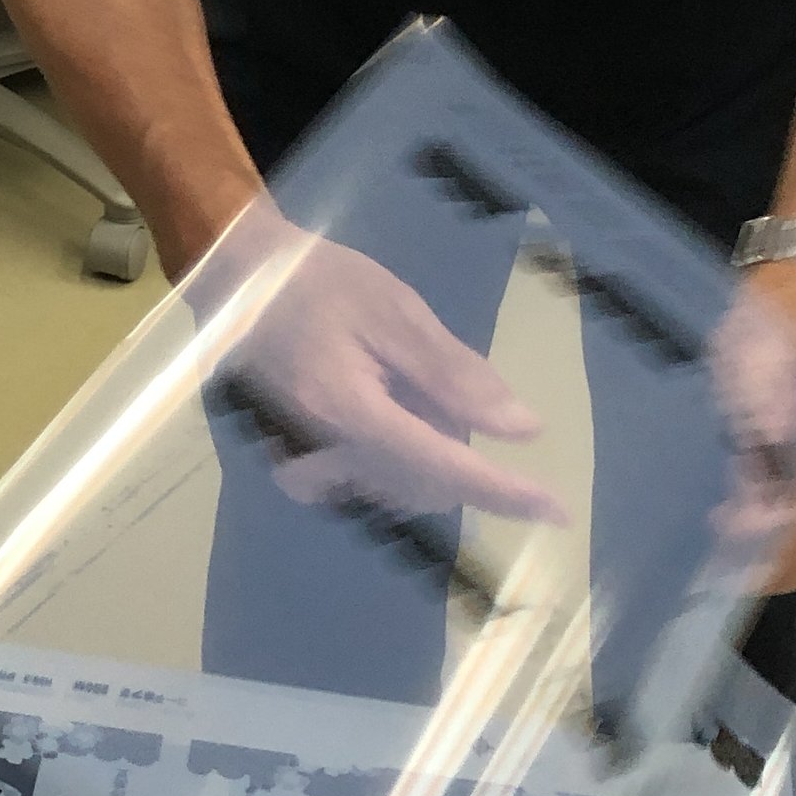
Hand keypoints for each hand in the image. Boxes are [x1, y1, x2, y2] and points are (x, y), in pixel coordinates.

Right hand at [201, 206, 567, 525]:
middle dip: (451, 438)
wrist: (237, 283)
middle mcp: (322, 460)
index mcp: (348, 416)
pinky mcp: (297, 472)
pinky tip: (371, 400)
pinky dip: (393, 450)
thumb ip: (455, 375)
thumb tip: (522, 430)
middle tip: (424, 371)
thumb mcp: (394, 311)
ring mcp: (304, 472)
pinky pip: (370, 482)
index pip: (446, 471)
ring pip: (402, 485)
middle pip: (428, 481)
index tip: (558, 512)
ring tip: (391, 379)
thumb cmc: (316, 284)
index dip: (507, 492)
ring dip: (422, 443)